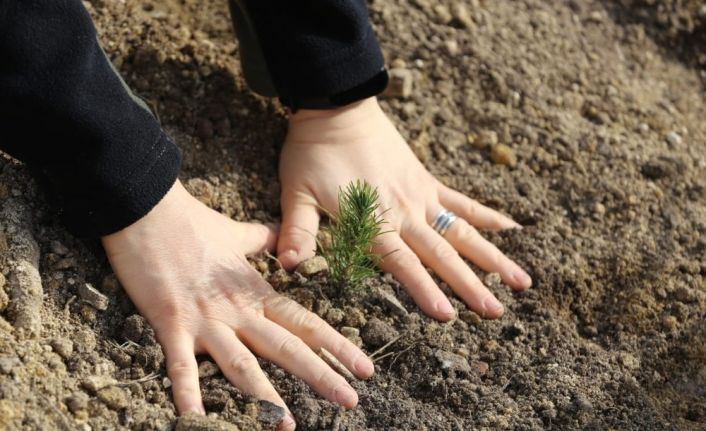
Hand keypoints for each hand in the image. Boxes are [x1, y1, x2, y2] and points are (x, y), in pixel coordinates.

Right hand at [102, 181, 373, 429]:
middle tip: (351, 400)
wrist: (147, 208)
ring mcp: (205, 319)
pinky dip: (187, 392)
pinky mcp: (170, 322)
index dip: (336, 346)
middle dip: (320, 375)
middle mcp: (237, 310)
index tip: (364, 367)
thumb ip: (265, 239)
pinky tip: (195, 421)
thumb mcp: (238, 233)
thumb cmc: (192, 222)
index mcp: (255, 292)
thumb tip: (284, 236)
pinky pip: (180, 364)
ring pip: (242, 364)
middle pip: (286, 347)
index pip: (304, 323)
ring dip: (265, 397)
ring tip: (287, 425)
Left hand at [278, 97, 531, 320]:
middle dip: (470, 285)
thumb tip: (288, 265)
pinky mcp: (426, 180)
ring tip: (520, 281)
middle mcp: (404, 211)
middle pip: (442, 254)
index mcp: (373, 220)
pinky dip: (487, 215)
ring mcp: (420, 195)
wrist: (336, 108)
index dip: (425, 290)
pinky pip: (462, 201)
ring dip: (491, 257)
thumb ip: (298, 230)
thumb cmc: (312, 153)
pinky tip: (513, 228)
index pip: (403, 263)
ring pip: (462, 232)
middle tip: (497, 313)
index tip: (449, 316)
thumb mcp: (295, 192)